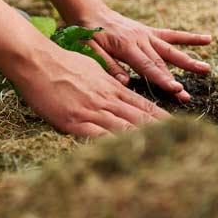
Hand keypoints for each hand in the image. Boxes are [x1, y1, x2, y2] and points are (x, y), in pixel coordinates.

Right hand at [6, 45, 169, 137]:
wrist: (38, 62)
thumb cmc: (61, 62)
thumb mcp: (91, 67)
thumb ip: (107, 78)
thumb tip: (119, 83)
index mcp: (111, 87)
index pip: (143, 105)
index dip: (161, 118)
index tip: (177, 127)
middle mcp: (107, 100)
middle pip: (140, 118)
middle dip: (160, 132)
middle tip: (180, 144)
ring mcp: (92, 111)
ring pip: (124, 128)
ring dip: (143, 141)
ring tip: (162, 153)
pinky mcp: (75, 122)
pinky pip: (99, 137)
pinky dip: (114, 146)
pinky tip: (125, 155)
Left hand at [71, 5, 211, 102]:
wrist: (90, 11)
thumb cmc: (88, 34)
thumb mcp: (91, 51)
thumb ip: (108, 66)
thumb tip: (125, 82)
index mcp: (126, 46)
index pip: (147, 67)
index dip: (162, 80)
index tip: (176, 90)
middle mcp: (140, 39)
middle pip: (161, 63)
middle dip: (175, 80)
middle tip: (187, 96)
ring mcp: (146, 35)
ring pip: (170, 50)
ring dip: (188, 61)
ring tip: (206, 69)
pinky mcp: (149, 31)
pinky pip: (171, 35)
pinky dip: (189, 38)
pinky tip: (208, 40)